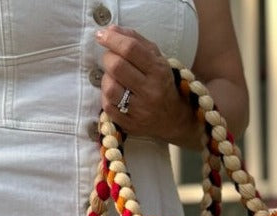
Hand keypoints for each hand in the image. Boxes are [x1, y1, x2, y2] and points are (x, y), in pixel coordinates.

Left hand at [95, 25, 201, 147]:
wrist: (174, 118)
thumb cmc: (162, 83)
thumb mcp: (156, 58)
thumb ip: (135, 41)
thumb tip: (110, 30)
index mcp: (159, 71)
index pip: (131, 49)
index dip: (112, 39)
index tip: (101, 35)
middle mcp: (151, 91)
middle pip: (117, 67)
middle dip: (107, 58)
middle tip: (109, 58)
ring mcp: (140, 110)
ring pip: (110, 88)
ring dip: (106, 79)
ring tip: (113, 78)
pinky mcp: (130, 124)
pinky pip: (108, 106)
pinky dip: (107, 97)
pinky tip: (116, 94)